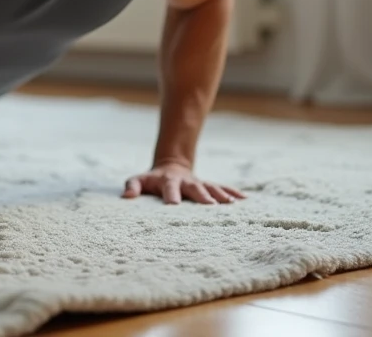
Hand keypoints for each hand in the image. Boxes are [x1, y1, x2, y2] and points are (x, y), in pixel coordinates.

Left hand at [122, 162, 245, 204]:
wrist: (170, 166)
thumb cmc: (152, 180)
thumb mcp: (138, 179)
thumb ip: (132, 186)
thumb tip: (126, 197)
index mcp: (168, 181)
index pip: (169, 187)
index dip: (171, 195)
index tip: (174, 205)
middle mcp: (186, 182)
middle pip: (195, 188)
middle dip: (202, 196)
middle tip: (210, 205)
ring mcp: (199, 183)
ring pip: (212, 187)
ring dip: (221, 195)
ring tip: (232, 204)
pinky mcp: (208, 186)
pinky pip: (222, 188)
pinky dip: (233, 193)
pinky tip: (245, 200)